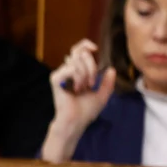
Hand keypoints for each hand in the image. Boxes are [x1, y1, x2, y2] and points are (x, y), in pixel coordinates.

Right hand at [43, 39, 116, 162]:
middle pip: (80, 52)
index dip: (86, 45)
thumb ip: (108, 83)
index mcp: (77, 72)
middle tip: (92, 83)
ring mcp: (60, 74)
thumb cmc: (85, 112)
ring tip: (84, 88)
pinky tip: (76, 88)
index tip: (96, 49)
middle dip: (91, 65)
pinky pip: (71, 68)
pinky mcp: (56, 79)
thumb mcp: (102, 95)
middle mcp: (67, 70)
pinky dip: (78, 77)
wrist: (76, 122)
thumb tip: (111, 69)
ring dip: (86, 73)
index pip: (78, 49)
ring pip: (77, 60)